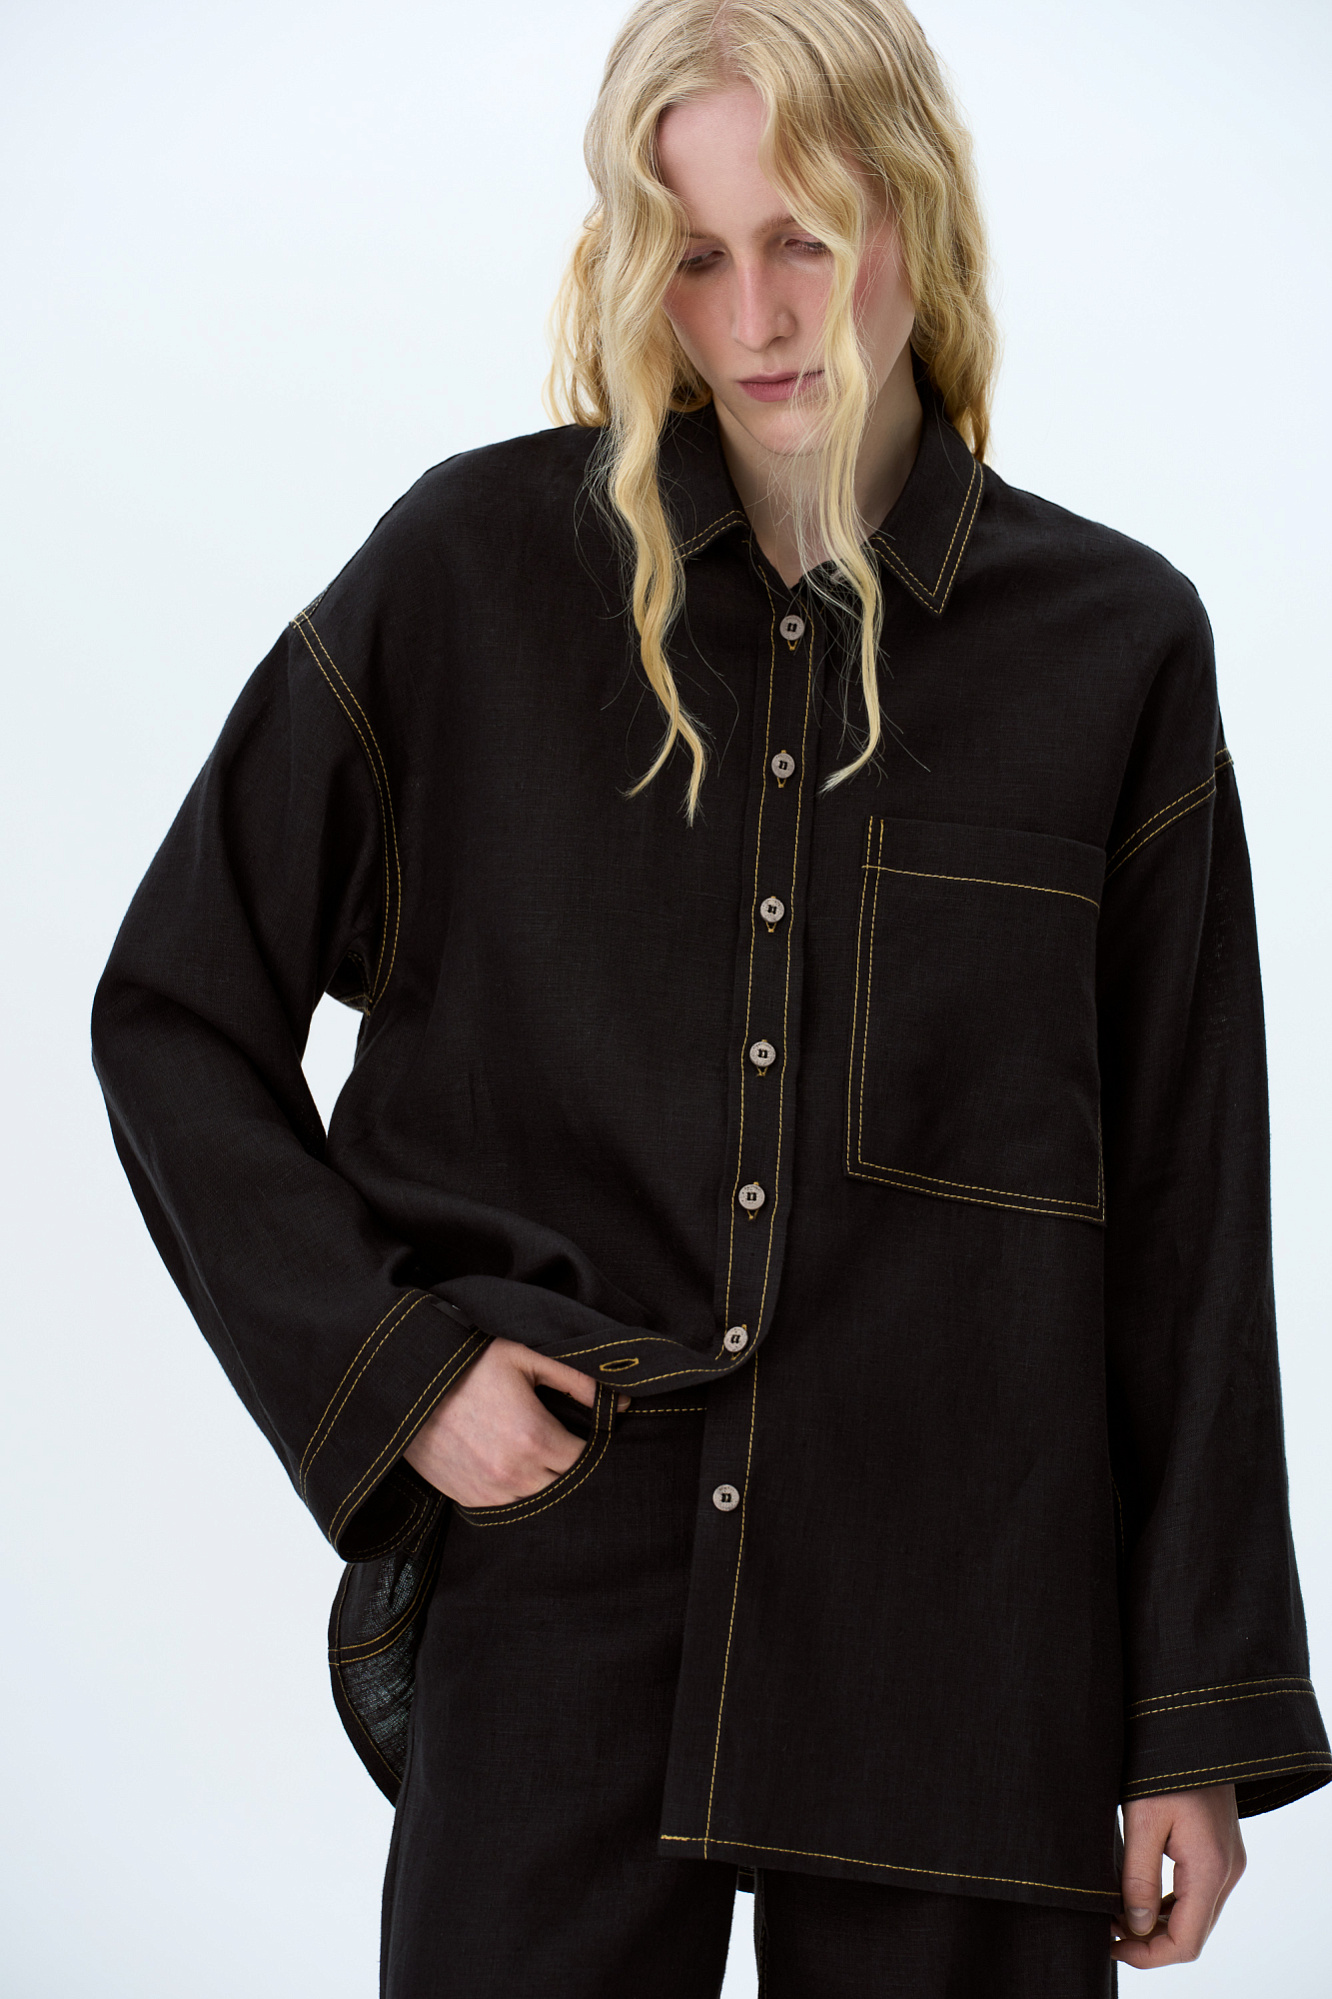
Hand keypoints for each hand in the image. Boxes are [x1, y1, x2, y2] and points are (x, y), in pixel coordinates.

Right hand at [403, 1336, 627, 1507]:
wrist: (407, 1382)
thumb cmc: (468, 1363)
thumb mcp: (526, 1357)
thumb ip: (577, 1380)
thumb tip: (622, 1404)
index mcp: (534, 1438)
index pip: (586, 1461)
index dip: (594, 1448)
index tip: (591, 1432)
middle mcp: (514, 1474)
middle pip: (565, 1486)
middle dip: (570, 1467)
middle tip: (565, 1442)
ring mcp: (488, 1491)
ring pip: (537, 1501)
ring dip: (543, 1481)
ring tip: (536, 1452)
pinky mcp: (467, 1498)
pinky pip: (506, 1506)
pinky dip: (515, 1490)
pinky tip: (511, 1463)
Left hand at [1111, 1784, 1244, 1967]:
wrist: (1193, 1724)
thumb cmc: (1163, 1766)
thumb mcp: (1142, 1820)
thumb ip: (1138, 1876)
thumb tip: (1133, 1925)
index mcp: (1210, 1868)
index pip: (1186, 1942)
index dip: (1148, 1954)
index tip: (1111, 1943)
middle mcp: (1227, 1871)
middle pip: (1192, 1932)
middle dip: (1150, 1940)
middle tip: (1106, 1928)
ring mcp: (1227, 1860)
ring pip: (1195, 1913)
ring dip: (1158, 1922)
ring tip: (1115, 1911)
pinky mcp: (1219, 1848)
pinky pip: (1196, 1891)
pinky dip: (1169, 1901)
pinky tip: (1136, 1892)